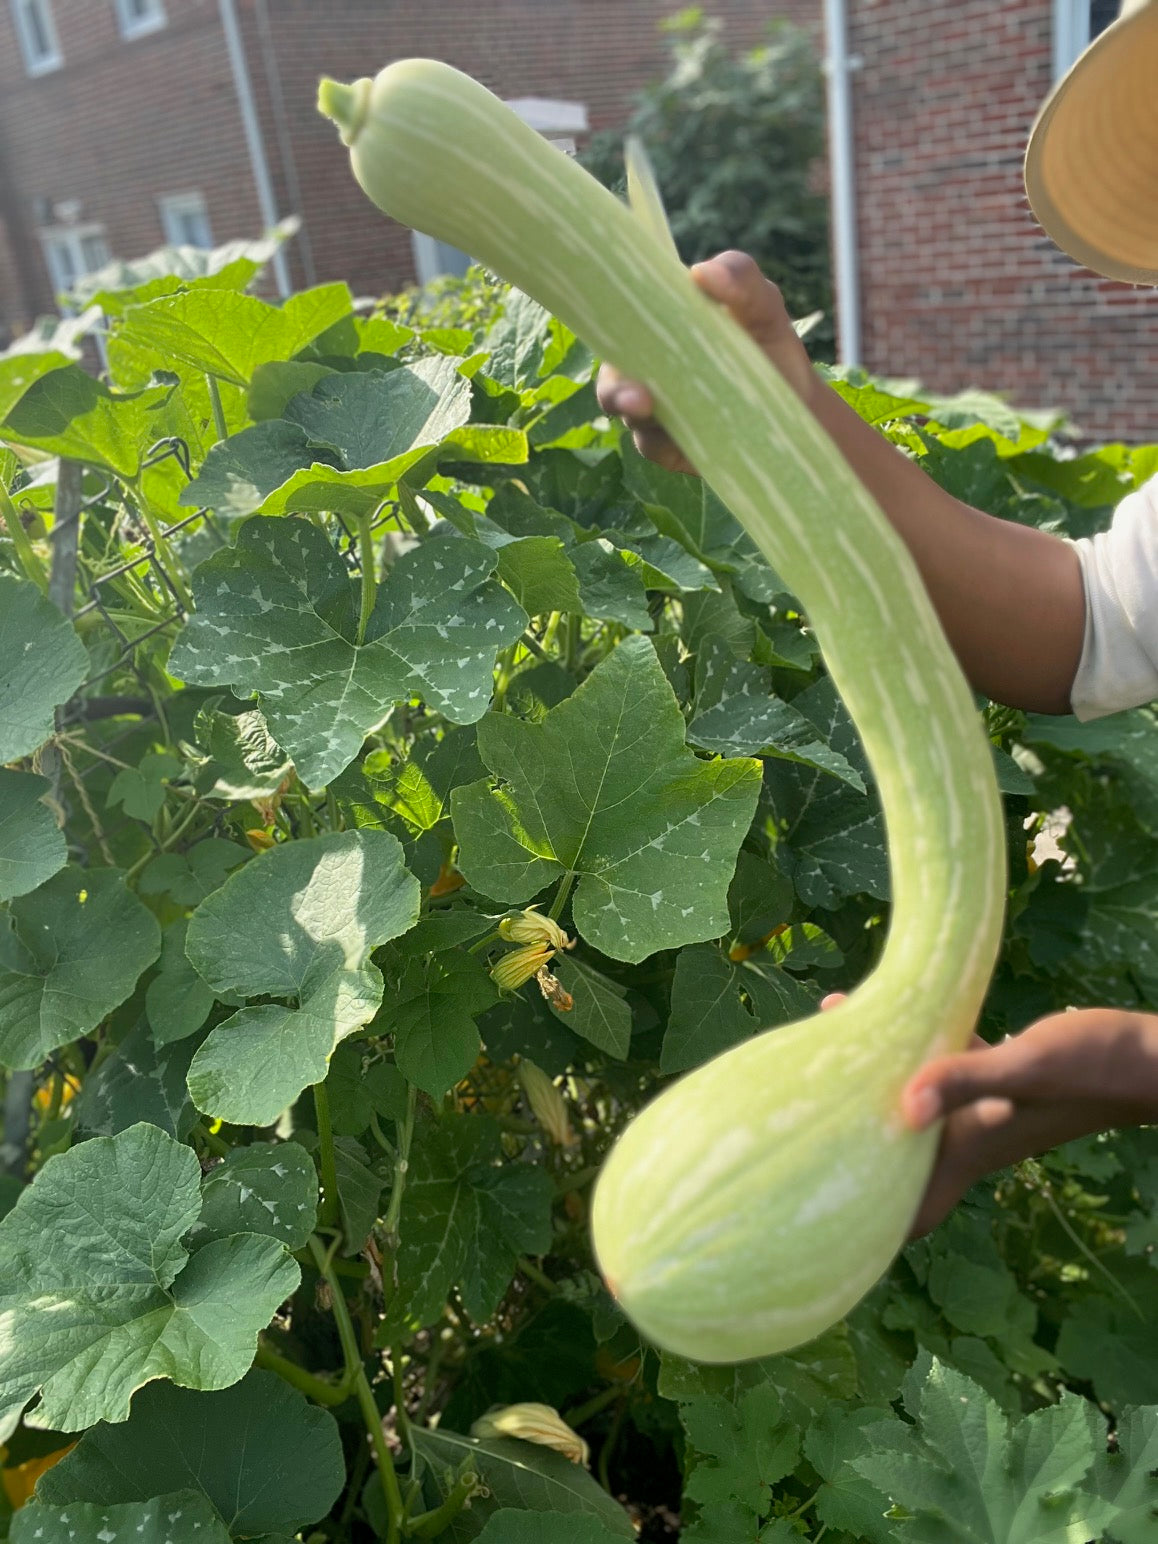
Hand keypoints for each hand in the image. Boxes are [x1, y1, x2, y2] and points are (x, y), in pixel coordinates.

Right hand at [595, 250, 817, 476]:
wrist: (798, 407)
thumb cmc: (770, 346)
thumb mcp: (763, 305)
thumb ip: (739, 276)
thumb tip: (700, 273)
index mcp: (657, 326)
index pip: (617, 319)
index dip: (604, 318)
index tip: (610, 319)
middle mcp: (645, 367)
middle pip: (611, 375)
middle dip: (614, 385)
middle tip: (634, 393)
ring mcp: (653, 409)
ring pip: (627, 411)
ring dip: (631, 410)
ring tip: (645, 408)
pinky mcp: (666, 447)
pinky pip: (651, 445)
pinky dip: (662, 442)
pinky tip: (682, 440)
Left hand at [820, 996, 1157, 1236]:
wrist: (1152, 1055)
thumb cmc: (1096, 1066)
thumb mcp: (1026, 1067)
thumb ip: (964, 1079)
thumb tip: (905, 1105)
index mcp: (975, 1147)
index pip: (918, 1211)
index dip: (875, 1230)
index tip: (825, 1226)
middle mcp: (974, 1134)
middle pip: (902, 1158)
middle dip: (857, 1145)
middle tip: (809, 1119)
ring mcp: (988, 1105)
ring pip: (917, 1103)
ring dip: (879, 1084)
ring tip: (835, 1047)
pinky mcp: (1003, 1072)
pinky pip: (946, 1067)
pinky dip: (918, 1050)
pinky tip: (893, 1013)